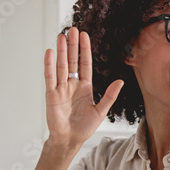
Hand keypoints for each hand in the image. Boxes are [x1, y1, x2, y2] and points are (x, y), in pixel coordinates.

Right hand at [43, 28, 122, 153]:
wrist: (69, 140)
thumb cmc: (84, 127)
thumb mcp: (101, 110)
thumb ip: (109, 95)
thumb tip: (120, 81)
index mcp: (85, 87)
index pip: (85, 64)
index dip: (84, 50)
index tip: (84, 36)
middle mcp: (72, 85)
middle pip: (72, 61)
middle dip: (72, 45)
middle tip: (72, 29)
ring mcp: (61, 88)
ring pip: (61, 65)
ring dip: (60, 51)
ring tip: (61, 35)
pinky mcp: (51, 94)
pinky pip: (50, 77)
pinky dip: (50, 65)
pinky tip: (50, 52)